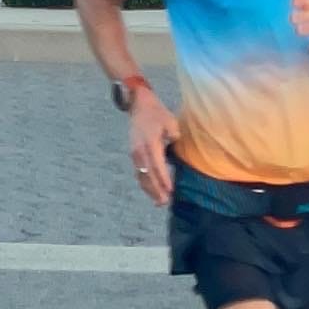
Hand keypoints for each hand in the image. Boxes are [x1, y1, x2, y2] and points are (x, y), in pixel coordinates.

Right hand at [128, 90, 179, 204]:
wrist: (138, 105)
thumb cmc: (157, 113)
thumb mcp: (170, 121)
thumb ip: (173, 134)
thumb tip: (174, 142)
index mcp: (150, 143)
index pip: (157, 166)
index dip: (163, 180)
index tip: (170, 191)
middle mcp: (140, 151)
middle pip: (147, 175)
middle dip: (156, 190)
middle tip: (164, 202)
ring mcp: (135, 153)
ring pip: (141, 176)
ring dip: (149, 190)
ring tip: (158, 201)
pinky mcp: (134, 154)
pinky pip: (139, 172)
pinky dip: (145, 182)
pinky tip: (152, 190)